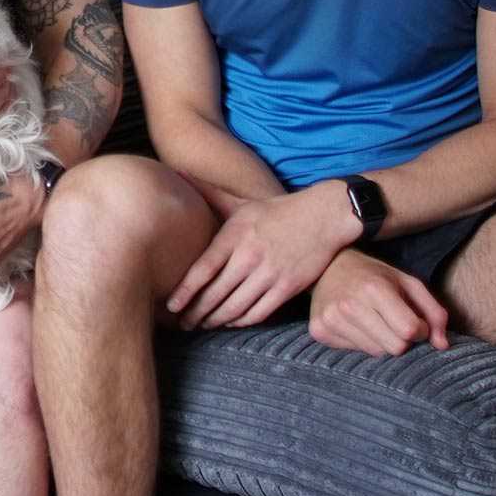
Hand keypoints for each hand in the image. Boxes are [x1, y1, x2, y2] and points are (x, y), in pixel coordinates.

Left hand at [167, 181, 357, 329]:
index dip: (185, 292)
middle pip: (216, 294)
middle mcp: (250, 256)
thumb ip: (207, 193)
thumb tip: (177, 171)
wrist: (324, 216)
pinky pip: (259, 313)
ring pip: (236, 307)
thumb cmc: (276, 211)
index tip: (171, 305)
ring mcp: (270, 273)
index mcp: (235, 236)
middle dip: (196, 313)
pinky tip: (231, 322)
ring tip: (203, 324)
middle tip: (183, 323)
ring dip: (216, 320)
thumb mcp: (240, 202)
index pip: (203, 270)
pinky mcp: (288, 287)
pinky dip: (242, 321)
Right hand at [307, 250, 450, 356]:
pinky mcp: (318, 330)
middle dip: (401, 338)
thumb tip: (442, 346)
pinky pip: (355, 352)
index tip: (412, 319)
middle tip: (392, 321)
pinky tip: (355, 324)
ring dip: (381, 341)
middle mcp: (349, 305)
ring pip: (375, 353)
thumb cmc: (375, 276)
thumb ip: (434, 313)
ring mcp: (331, 319)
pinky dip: (361, 342)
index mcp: (374, 289)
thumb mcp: (408, 284)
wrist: (328, 266)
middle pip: (394, 347)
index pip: (409, 331)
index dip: (418, 329)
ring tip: (372, 320)